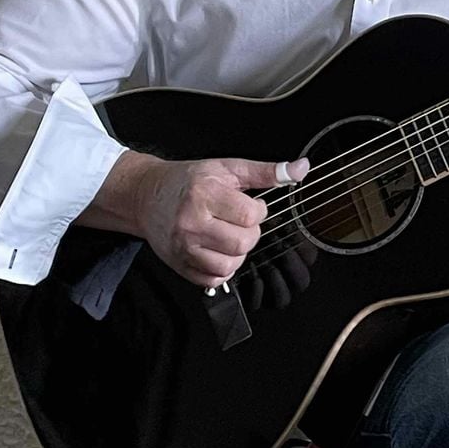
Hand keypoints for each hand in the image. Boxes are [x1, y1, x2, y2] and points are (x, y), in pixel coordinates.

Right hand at [119, 153, 309, 287]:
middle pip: (243, 243)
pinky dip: (222, 269)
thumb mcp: (228, 168)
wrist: (147, 195)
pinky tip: (218, 251)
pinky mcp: (178, 264)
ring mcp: (183, 246)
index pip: (251, 215)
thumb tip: (302, 169)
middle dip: (250, 233)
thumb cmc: (189, 180)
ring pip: (229, 265)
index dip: (259, 211)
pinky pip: (212, 279)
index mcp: (204, 194)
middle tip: (240, 222)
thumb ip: (267, 171)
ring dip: (238, 253)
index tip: (251, 206)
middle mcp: (191, 222)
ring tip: (230, 236)